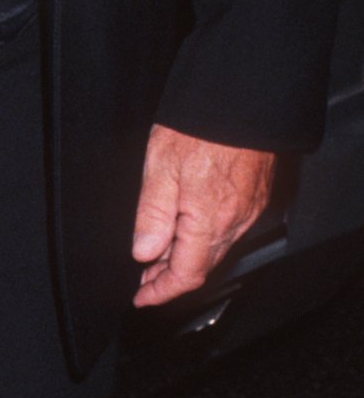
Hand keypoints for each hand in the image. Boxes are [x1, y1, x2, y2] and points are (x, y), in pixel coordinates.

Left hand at [130, 124, 277, 307]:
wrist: (243, 99)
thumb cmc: (201, 127)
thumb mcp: (160, 168)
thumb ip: (152, 215)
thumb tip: (142, 252)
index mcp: (209, 221)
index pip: (186, 275)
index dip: (161, 292)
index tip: (141, 298)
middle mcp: (235, 221)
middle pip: (201, 266)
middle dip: (170, 277)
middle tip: (144, 280)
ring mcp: (249, 209)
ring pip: (215, 248)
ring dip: (186, 258)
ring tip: (158, 256)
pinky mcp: (255, 195)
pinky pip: (228, 229)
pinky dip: (203, 238)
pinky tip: (186, 227)